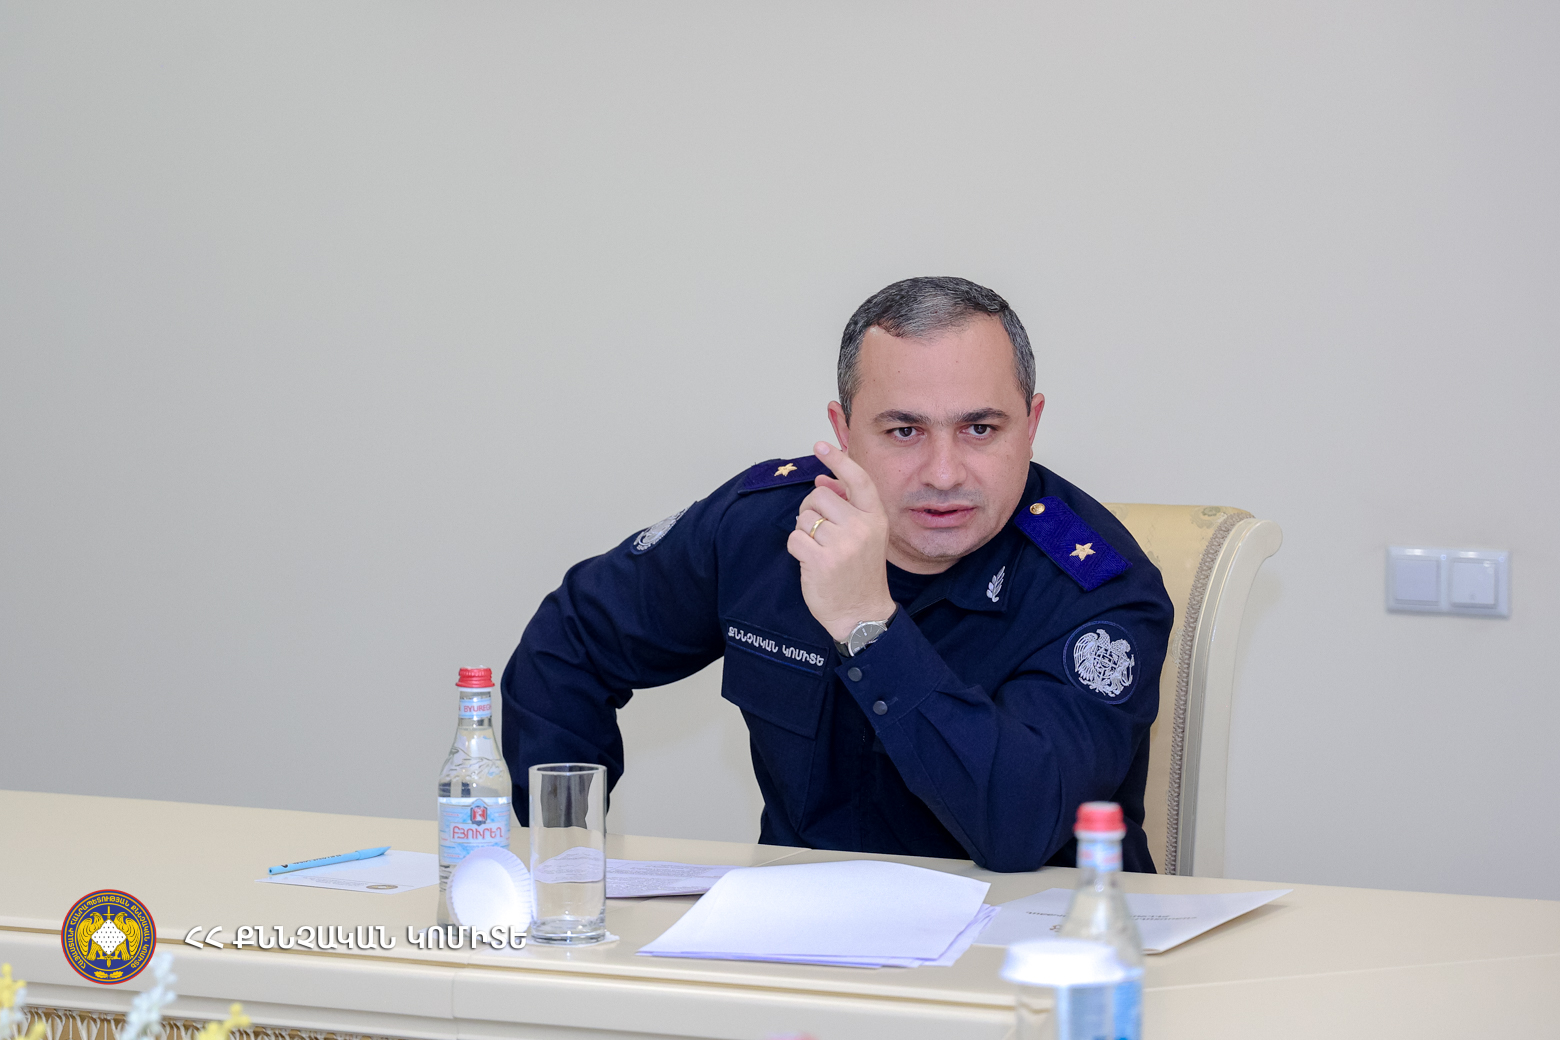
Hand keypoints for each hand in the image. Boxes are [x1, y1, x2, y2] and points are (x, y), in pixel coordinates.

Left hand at [786, 441, 897, 642]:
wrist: (862, 613)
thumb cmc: (861, 572)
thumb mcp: (867, 535)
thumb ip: (848, 507)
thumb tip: (822, 481)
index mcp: (876, 517)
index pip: (857, 479)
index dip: (838, 459)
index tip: (820, 446)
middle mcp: (861, 528)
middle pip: (819, 497)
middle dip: (811, 511)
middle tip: (821, 532)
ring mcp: (842, 545)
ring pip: (804, 518)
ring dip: (804, 532)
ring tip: (820, 550)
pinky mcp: (821, 561)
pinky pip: (794, 538)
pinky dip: (797, 548)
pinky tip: (811, 561)